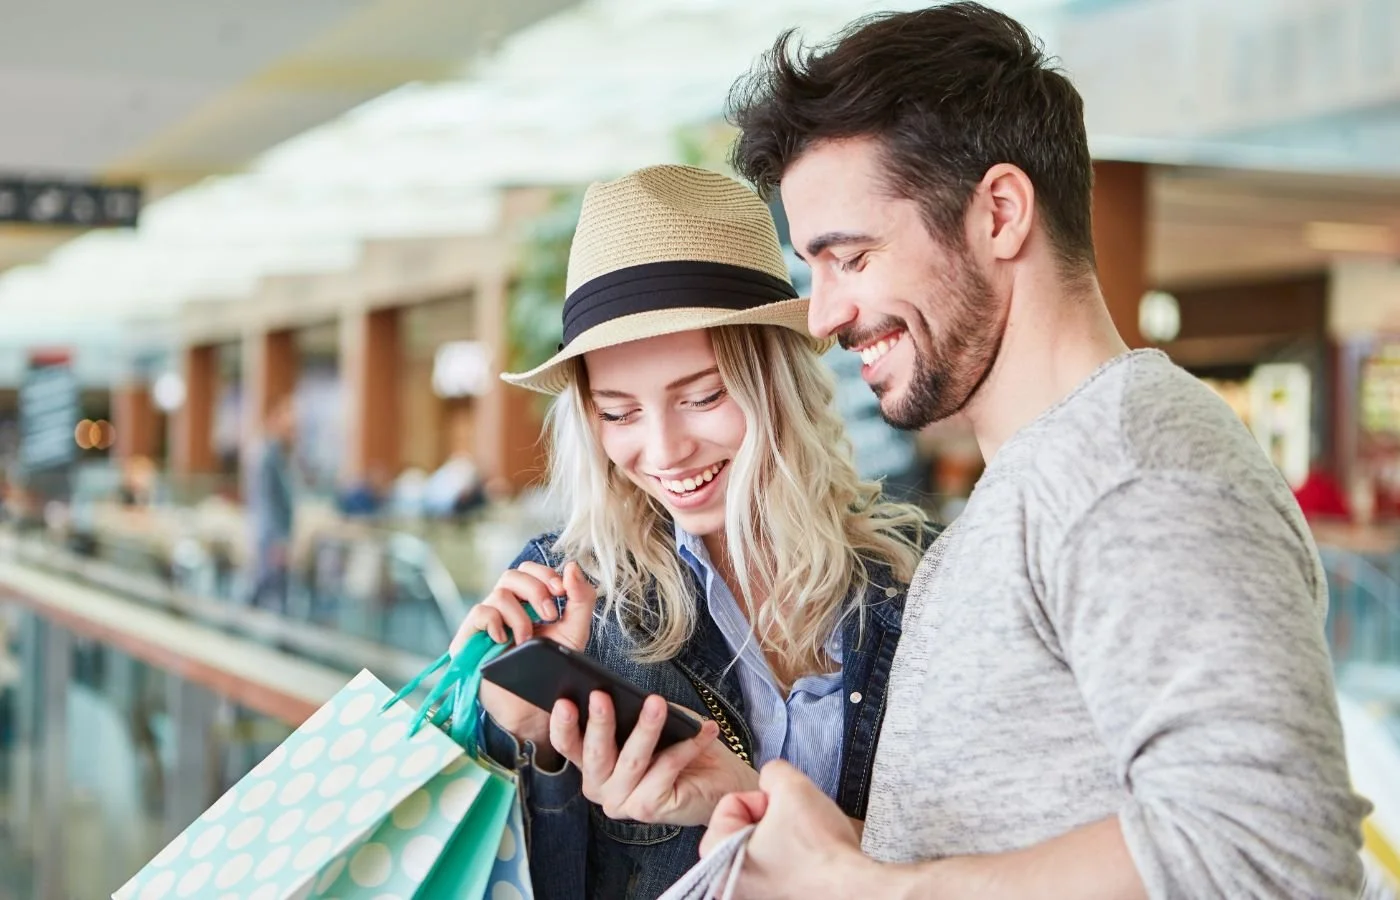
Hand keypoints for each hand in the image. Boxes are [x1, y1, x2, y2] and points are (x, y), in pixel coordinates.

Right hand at [451, 561, 596, 749]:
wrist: (531, 707)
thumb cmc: (549, 668)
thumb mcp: (574, 632)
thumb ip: (581, 600)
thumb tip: (572, 567)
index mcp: (526, 602)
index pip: (530, 570)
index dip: (545, 574)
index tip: (562, 591)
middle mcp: (503, 607)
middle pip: (513, 575)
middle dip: (536, 590)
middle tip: (550, 615)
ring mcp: (485, 621)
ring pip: (499, 594)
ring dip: (520, 616)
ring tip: (527, 640)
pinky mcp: (469, 638)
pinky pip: (479, 613)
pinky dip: (495, 621)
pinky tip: (504, 639)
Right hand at [550, 691, 747, 826]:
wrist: (718, 778)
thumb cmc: (678, 744)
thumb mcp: (649, 722)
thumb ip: (631, 715)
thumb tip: (621, 694)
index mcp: (592, 763)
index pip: (568, 744)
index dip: (562, 725)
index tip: (564, 702)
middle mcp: (599, 787)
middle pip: (594, 753)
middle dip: (598, 722)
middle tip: (600, 695)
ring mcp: (622, 802)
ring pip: (631, 760)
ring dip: (646, 728)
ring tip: (657, 703)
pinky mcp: (648, 809)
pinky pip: (665, 769)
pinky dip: (686, 746)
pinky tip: (703, 729)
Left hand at [700, 760, 870, 899]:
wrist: (853, 889)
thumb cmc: (821, 853)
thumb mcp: (793, 787)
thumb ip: (773, 771)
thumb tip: (770, 777)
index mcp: (717, 857)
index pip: (732, 803)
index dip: (764, 799)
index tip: (784, 812)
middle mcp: (728, 884)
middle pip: (744, 825)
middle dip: (771, 819)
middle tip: (795, 828)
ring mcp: (749, 897)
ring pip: (761, 846)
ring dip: (781, 838)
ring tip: (803, 847)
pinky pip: (774, 869)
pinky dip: (790, 860)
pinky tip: (807, 863)